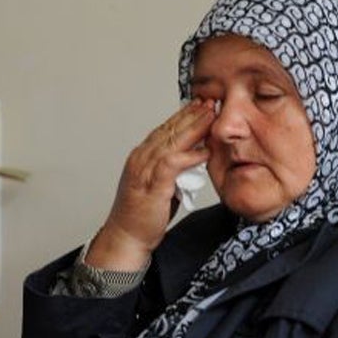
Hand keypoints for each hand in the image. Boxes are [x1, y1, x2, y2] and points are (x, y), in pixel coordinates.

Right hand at [88, 99, 214, 269]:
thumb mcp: (160, 186)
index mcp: (141, 157)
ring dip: (193, 128)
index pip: (164, 129)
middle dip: (191, 114)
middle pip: (169, 130)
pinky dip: (190, 155)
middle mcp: (140, 159)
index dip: (183, 116)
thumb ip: (173, 170)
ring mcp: (144, 170)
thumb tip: (194, 159)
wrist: (126, 236)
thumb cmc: (142, 215)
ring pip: (171, 142)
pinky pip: (173, 164)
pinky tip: (205, 149)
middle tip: (210, 100)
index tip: (201, 105)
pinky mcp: (152, 185)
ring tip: (211, 115)